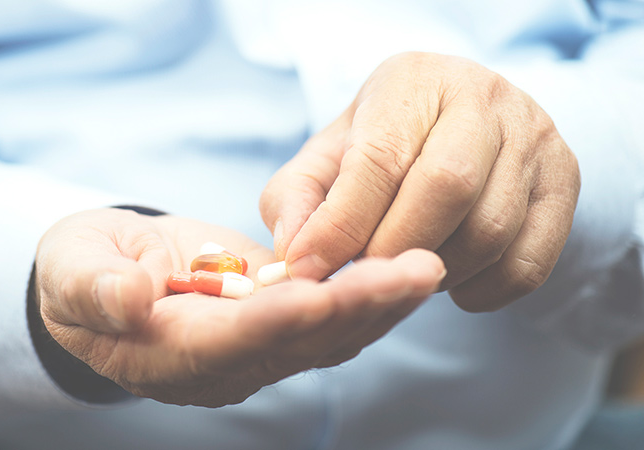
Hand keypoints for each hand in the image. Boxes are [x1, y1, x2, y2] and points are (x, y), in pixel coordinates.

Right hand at [34, 208, 444, 406]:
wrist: (110, 270)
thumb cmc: (81, 270)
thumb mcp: (70, 272)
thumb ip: (93, 289)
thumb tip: (127, 299)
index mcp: (168, 355)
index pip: (228, 343)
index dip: (272, 321)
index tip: (319, 295)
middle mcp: (223, 362)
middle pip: (297, 343)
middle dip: (355, 308)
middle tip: (414, 273)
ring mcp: (255, 344)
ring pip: (327, 334)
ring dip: (378, 302)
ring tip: (427, 266)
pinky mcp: (276, 319)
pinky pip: (330, 314)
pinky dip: (368, 292)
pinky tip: (407, 265)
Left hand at [260, 52, 579, 311]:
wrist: (457, 128)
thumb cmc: (381, 146)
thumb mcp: (326, 159)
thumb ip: (298, 201)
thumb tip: (295, 259)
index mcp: (413, 81)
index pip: (380, 159)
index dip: (342, 224)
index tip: (310, 268)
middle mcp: (483, 97)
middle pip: (447, 189)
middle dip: (394, 249)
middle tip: (365, 274)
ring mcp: (534, 137)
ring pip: (490, 230)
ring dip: (436, 272)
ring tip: (405, 269)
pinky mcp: (564, 181)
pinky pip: (527, 262)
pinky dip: (482, 290)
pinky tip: (451, 280)